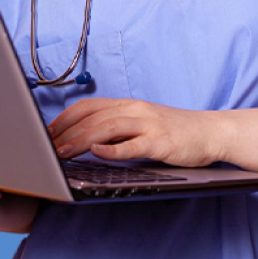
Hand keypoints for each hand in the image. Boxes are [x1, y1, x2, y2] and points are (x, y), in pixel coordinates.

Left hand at [47, 98, 223, 167]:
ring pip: (106, 128)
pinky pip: (131, 144)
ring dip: (81, 140)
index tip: (47, 131)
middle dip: (66, 132)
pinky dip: (112, 149)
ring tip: (63, 152)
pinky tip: (97, 153)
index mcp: (128, 105)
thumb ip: (118, 128)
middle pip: (92, 118)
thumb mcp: (143, 123)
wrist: (210, 132)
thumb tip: (87, 139)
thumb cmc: (174, 131)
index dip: (64, 118)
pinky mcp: (159, 141)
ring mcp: (147, 124)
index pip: (88, 106)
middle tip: (46, 147)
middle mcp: (134, 110)